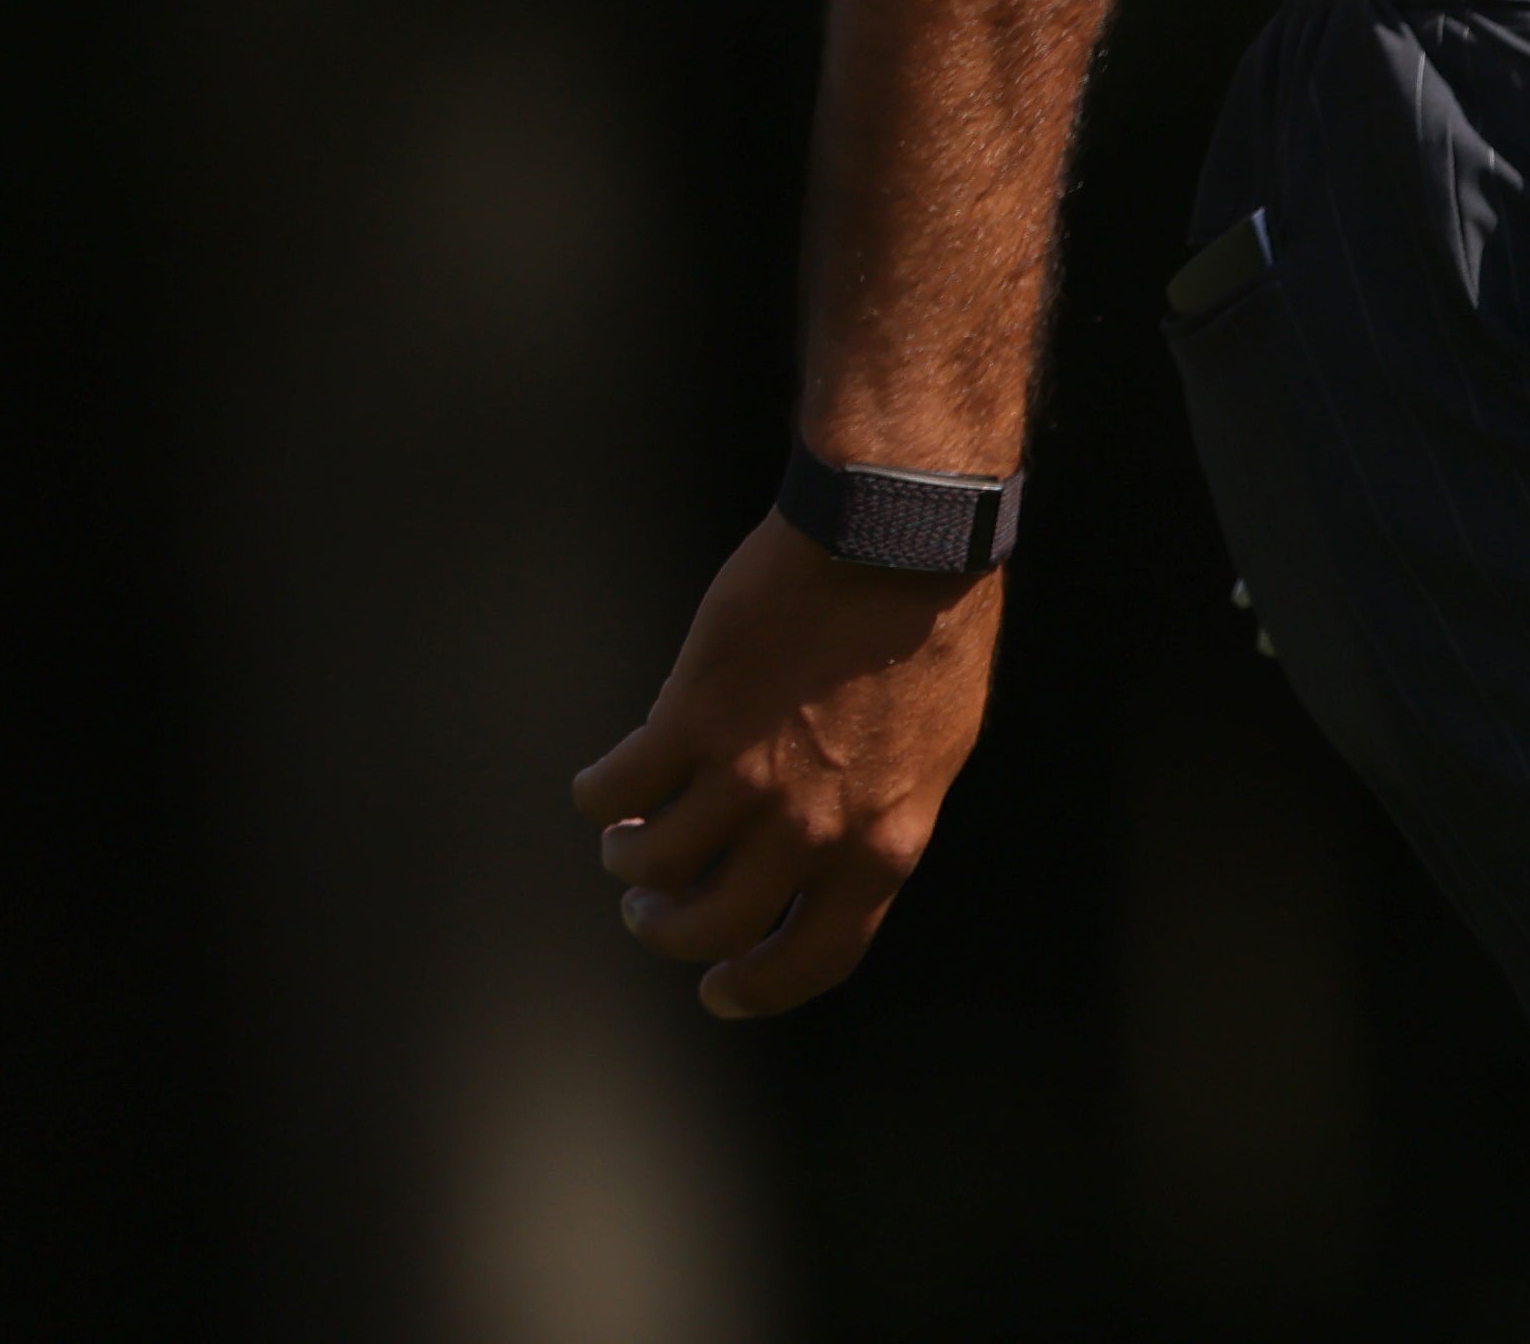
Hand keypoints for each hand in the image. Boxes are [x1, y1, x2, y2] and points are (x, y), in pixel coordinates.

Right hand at [566, 515, 1008, 1015]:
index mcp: (883, 844)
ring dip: (627, 860)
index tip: (719, 990)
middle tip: (651, 909)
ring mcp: (747, 780)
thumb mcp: (932, 752)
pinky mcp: (692, 722)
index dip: (757, 989)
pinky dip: (597, 796)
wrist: (899, 540)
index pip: (813, 959)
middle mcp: (812, 830)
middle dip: (668, 931)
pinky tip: (600, 785)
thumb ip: (874, 818)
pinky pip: (614, 790)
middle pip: (710, 929)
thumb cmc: (930, 634)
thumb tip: (818, 864)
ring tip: (625, 836)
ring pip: (648, 865)